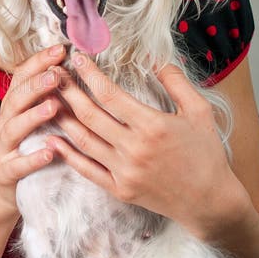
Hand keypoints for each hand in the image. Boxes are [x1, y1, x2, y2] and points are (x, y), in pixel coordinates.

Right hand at [0, 44, 65, 219]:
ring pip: (13, 128)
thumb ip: (50, 96)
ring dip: (33, 116)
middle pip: (16, 99)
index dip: (39, 62)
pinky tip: (50, 153)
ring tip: (53, 107)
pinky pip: (17, 165)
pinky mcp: (4, 172)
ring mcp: (2, 147)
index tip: (61, 50)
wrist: (6, 189)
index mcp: (13, 106)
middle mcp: (4, 122)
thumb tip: (75, 68)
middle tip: (57, 75)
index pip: (21, 77)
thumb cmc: (30, 146)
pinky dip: (33, 159)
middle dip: (36, 85)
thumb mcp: (36, 119)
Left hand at [45, 55, 244, 239]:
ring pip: (83, 141)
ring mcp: (124, 172)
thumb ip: (176, 81)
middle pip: (90, 115)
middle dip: (68, 91)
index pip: (110, 94)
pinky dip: (67, 154)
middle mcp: (134, 149)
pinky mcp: (119, 190)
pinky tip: (52, 140)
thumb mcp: (199, 111)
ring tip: (48, 100)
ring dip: (62, 119)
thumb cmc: (207, 153)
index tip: (77, 58)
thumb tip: (154, 56)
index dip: (89, 74)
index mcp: (152, 125)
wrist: (210, 201)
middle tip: (53, 74)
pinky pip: (86, 170)